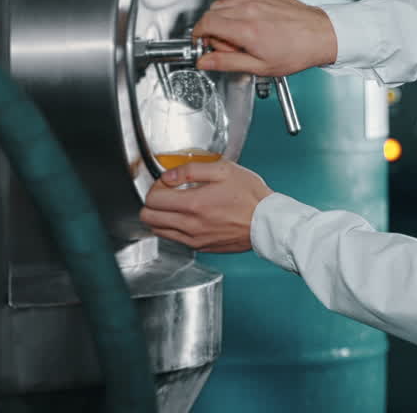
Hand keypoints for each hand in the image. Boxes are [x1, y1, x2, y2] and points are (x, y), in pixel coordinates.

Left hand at [139, 160, 273, 252]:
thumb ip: (190, 170)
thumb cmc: (250, 196)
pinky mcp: (201, 247)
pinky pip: (175, 239)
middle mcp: (190, 225)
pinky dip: (174, 228)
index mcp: (193, 204)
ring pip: (158, 231)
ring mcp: (194, 240)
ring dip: (161, 217)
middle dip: (152, 203)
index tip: (166, 182)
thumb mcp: (223, 170)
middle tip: (167, 194)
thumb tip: (168, 176)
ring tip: (177, 205)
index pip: (152, 200)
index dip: (155, 187)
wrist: (267, 222)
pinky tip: (189, 217)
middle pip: (148, 218)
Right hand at [192, 0, 337, 76]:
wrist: (320, 35)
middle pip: (211, 12)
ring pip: (223, 3)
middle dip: (212, 29)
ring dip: (223, 18)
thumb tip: (204, 61)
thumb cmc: (296, 52)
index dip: (198, 34)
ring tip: (240, 34)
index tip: (202, 43)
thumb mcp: (259, 67)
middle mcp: (249, 9)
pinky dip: (235, 8)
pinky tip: (249, 22)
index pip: (205, 23)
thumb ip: (227, 62)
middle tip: (228, 45)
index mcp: (246, 29)